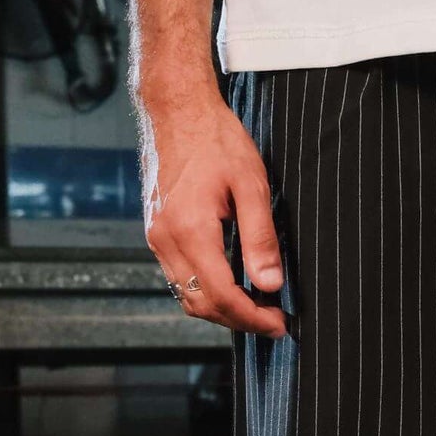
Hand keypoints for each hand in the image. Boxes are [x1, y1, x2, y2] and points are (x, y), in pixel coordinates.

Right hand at [139, 86, 286, 337]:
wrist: (177, 110)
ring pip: (186, 295)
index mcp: (190, 231)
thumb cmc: (217, 140)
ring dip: (221, 309)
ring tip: (257, 307)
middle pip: (201, 304)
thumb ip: (260, 239)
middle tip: (273, 321)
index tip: (280, 325)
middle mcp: (166, 240)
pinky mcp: (156, 231)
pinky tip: (231, 283)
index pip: (222, 296)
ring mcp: (156, 237)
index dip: (253, 318)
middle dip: (239, 320)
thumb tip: (270, 284)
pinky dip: (205, 290)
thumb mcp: (252, 186)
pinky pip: (178, 277)